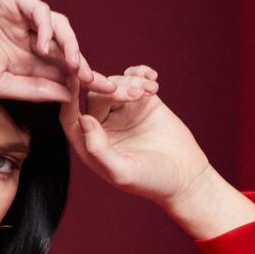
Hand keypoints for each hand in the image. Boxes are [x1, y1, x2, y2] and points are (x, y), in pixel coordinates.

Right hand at [0, 0, 90, 102]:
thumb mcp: (0, 85)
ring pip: (58, 28)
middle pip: (65, 49)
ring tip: (74, 66)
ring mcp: (20, 18)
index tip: (103, 94)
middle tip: (96, 82)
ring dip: (70, 46)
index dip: (82, 80)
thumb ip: (34, 90)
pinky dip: (46, 27)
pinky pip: (40, 10)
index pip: (60, 70)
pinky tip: (43, 46)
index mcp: (24, 61)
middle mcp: (26, 38)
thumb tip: (67, 96)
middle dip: (83, 65)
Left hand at [60, 64, 210, 204]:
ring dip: (133, 82)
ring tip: (151, 92)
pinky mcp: (142, 102)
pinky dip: (141, 73)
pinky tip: (153, 78)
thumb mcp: (122, 171)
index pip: (70, 116)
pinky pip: (133, 78)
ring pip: (116, 83)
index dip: (69, 96)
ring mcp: (122, 112)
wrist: (185, 176)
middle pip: (96, 95)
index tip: (73, 77)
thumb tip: (83, 119)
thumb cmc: (151, 180)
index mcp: (90, 144)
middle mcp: (103, 125)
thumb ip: (99, 149)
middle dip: (114, 89)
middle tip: (136, 94)